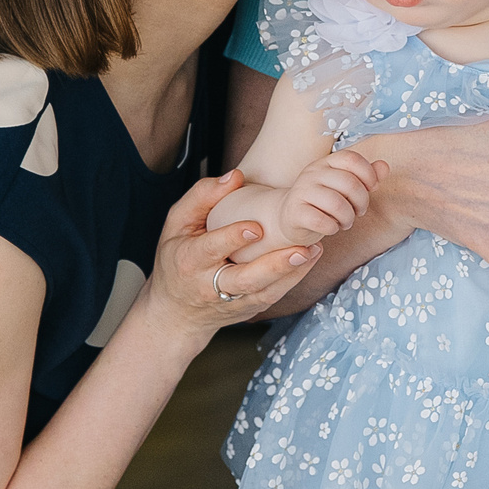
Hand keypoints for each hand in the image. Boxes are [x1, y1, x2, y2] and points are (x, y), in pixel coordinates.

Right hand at [144, 172, 319, 337]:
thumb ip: (202, 197)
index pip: (212, 249)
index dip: (233, 239)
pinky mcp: (248, 309)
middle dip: (273, 266)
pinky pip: (272, 296)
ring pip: (264, 292)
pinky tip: (309, 259)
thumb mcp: (177, 224)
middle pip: (244, 280)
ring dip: (291, 273)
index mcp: (190, 261)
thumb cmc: (177, 258)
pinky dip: (293, 279)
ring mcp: (232, 302)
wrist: (176, 312)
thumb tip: (236, 177)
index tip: (257, 227)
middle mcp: (210, 286)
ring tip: (312, 251)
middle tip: (300, 249)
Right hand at [277, 151, 386, 247]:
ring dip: (348, 218)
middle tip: (358, 212)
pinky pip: (321, 221)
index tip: (372, 189)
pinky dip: (332, 228)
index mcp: (326, 162)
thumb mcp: (345, 188)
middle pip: (349, 183)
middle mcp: (312, 173)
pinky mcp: (294, 212)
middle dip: (361, 202)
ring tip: (345, 222)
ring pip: (336, 204)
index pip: (352, 159)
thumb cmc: (324, 203)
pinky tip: (331, 228)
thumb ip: (366, 177)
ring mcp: (301, 191)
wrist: (291, 218)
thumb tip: (384, 167)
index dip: (368, 175)